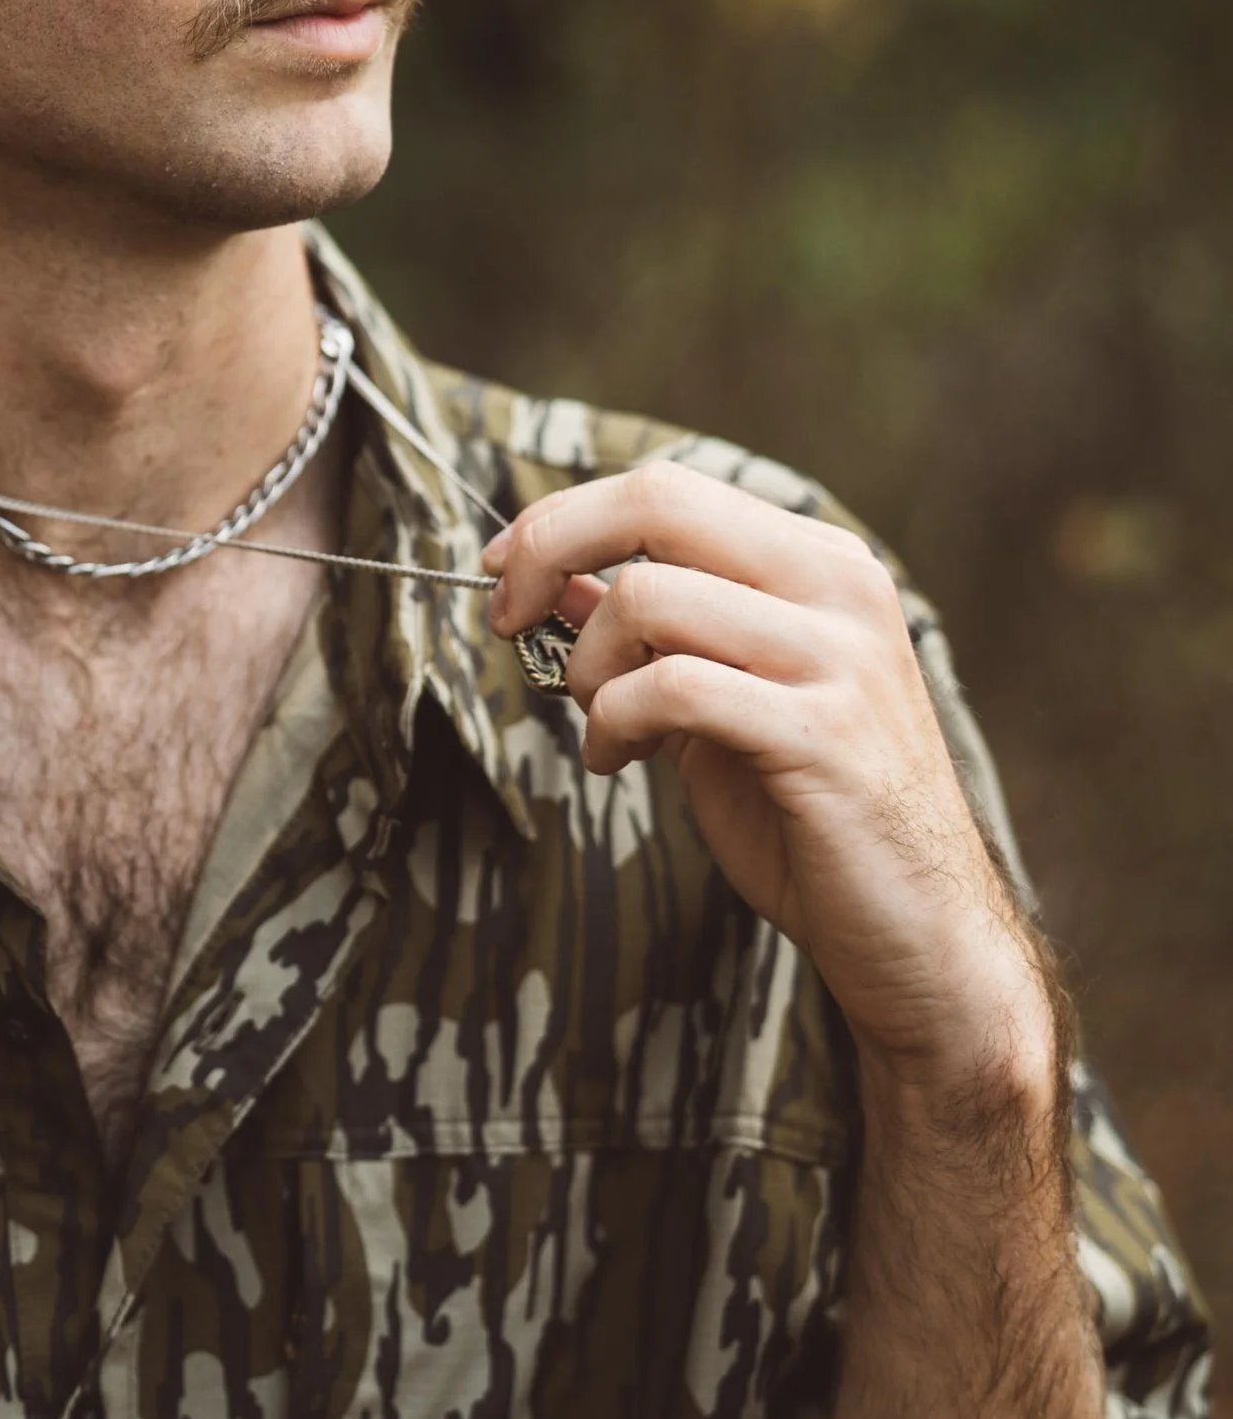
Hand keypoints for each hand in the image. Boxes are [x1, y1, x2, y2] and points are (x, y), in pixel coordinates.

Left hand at [483, 466, 1054, 1103]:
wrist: (917, 930)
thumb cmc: (814, 816)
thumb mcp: (721, 701)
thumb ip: (656, 634)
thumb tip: (557, 579)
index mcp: (821, 564)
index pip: (668, 488)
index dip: (564, 519)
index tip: (501, 570)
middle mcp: (840, 589)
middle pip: (658, 502)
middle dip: (550, 548)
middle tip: (508, 617)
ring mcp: (840, 658)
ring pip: (651, 597)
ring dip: (588, 666)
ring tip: (601, 724)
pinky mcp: (822, 734)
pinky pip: (673, 687)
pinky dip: (614, 721)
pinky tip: (619, 759)